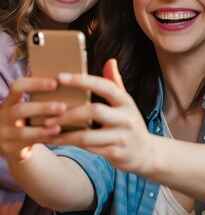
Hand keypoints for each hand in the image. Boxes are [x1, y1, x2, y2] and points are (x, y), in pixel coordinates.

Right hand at [0, 77, 65, 161]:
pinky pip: (25, 145)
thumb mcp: (26, 107)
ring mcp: (3, 133)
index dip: (35, 84)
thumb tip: (67, 83)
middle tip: (63, 107)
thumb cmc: (26, 119)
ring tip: (59, 128)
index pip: (17, 86)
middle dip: (42, 108)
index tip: (55, 83)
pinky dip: (41, 141)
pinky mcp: (7, 148)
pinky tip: (53, 138)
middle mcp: (2, 115)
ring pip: (22, 132)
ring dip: (42, 130)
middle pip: (20, 109)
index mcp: (9, 100)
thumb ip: (39, 98)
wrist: (11, 143)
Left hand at [44, 59, 154, 174]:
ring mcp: (121, 137)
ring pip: (87, 135)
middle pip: (94, 111)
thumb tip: (110, 61)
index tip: (60, 77)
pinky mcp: (115, 154)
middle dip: (69, 113)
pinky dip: (71, 144)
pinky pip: (89, 149)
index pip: (104, 86)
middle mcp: (125, 118)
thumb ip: (116, 83)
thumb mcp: (127, 102)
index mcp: (126, 101)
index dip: (82, 80)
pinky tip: (58, 141)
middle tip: (48, 115)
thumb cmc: (130, 123)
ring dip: (65, 134)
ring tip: (48, 130)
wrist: (147, 153)